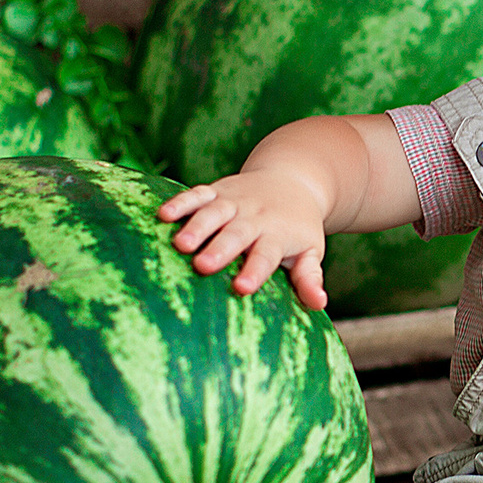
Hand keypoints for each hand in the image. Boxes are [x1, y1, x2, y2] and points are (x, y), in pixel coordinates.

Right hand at [157, 173, 330, 305]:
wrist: (293, 179)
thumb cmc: (299, 227)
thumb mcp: (311, 251)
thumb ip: (310, 278)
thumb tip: (319, 304)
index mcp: (279, 235)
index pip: (266, 255)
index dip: (255, 270)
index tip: (242, 288)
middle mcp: (256, 217)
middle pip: (237, 234)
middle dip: (220, 249)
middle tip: (203, 266)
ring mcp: (234, 201)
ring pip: (214, 213)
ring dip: (196, 227)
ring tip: (180, 245)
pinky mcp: (217, 190)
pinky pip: (197, 194)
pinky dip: (181, 202)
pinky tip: (163, 215)